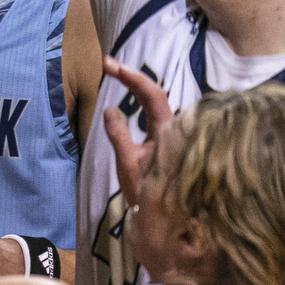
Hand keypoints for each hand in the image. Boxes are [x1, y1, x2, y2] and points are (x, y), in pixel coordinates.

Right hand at [101, 55, 173, 204]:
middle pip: (155, 93)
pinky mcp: (172, 141)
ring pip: (157, 103)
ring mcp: (175, 134)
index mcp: (167, 131)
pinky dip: (142, 100)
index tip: (111, 65)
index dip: (132, 76)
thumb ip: (118, 134)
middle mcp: (176, 128)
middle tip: (108, 65)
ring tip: (116, 73)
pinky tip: (130, 94)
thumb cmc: (147, 192)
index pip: (152, 94)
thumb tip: (110, 109)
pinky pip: (157, 113)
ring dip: (137, 87)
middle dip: (132, 76)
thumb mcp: (128, 164)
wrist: (165, 218)